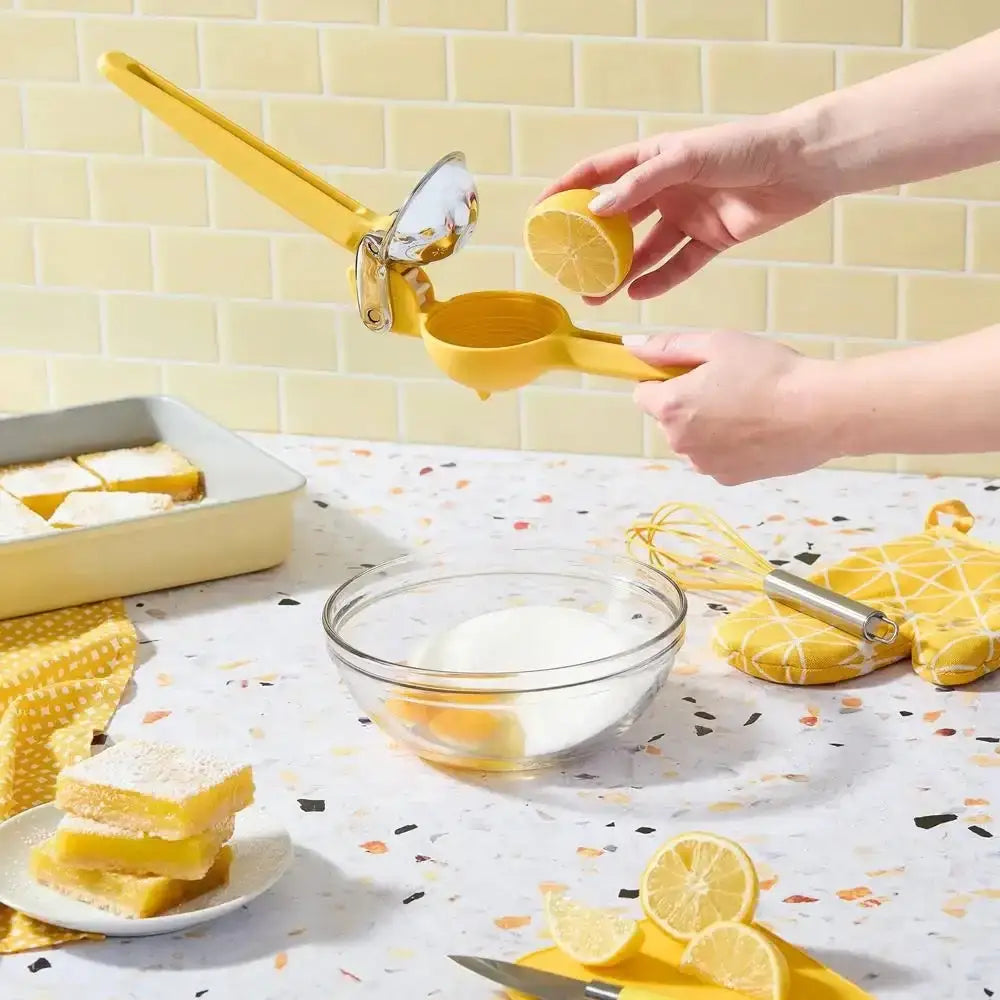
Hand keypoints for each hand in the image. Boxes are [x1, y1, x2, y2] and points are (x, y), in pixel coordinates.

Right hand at [538, 116, 829, 301]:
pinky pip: (678, 265)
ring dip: (620, 272)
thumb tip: (596, 208)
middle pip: (618, 220)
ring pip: (644, 250)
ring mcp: (688, 215)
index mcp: (655, 159)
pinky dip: (659, 280)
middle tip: (569, 270)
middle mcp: (666, 188)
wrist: (800, 165)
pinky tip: (637, 293)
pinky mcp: (711, 239)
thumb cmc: (745, 147)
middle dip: (592, 245)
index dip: (567, 190)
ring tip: (596, 295)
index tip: (540, 212)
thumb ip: (642, 184)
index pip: (600, 173)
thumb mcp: (686, 158)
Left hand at [627, 331, 835, 484]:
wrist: (821, 412)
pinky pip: (716, 458)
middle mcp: (680, 443)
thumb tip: (629, 345)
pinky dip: (729, 446)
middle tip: (729, 385)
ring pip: (693, 441)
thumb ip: (668, 346)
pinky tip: (758, 429)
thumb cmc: (770, 371)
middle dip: (688, 404)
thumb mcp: (717, 344)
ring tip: (749, 407)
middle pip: (668, 420)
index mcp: (670, 407)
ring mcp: (704, 465)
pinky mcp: (728, 479)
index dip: (663, 381)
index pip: (642, 395)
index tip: (690, 373)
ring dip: (708, 427)